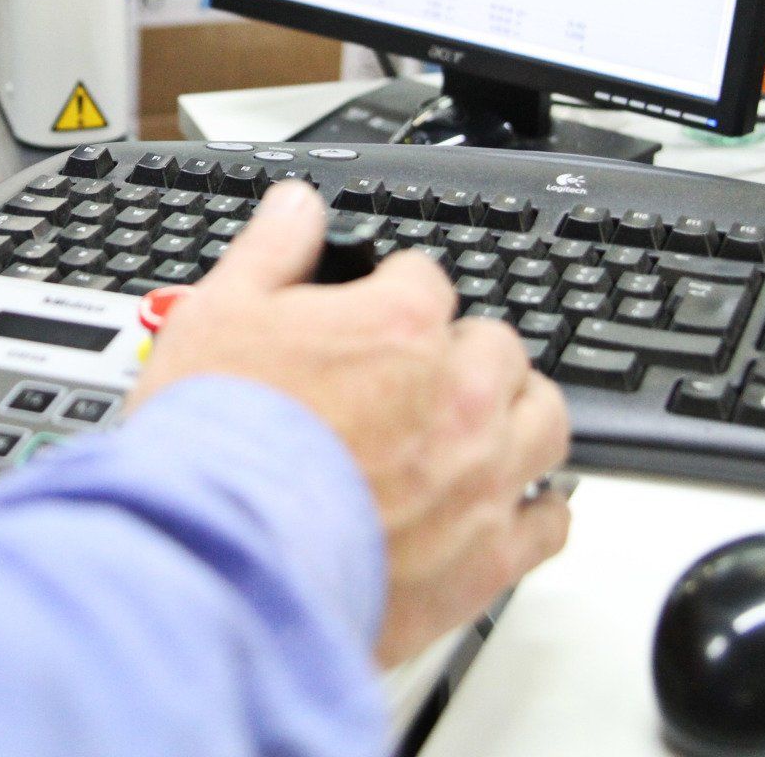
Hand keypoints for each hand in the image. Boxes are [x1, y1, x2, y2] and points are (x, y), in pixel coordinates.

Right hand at [129, 181, 570, 666]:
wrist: (220, 555)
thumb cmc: (216, 442)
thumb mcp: (216, 314)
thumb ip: (271, 251)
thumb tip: (299, 206)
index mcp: (398, 326)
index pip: (424, 281)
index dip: (396, 293)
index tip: (378, 310)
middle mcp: (456, 396)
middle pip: (497, 348)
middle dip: (465, 352)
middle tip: (426, 371)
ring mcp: (479, 477)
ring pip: (544, 420)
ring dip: (518, 412)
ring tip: (485, 423)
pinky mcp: (484, 558)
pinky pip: (548, 520)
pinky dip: (537, 506)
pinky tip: (513, 502)